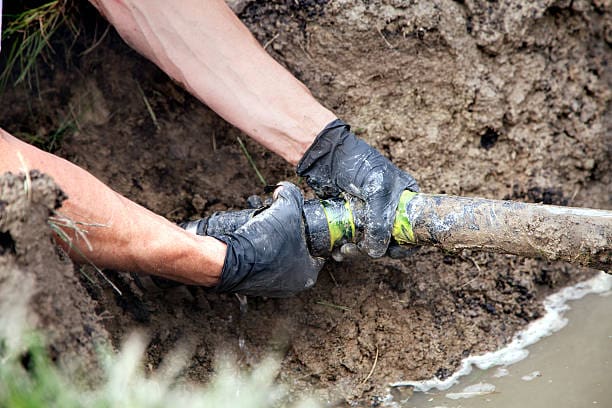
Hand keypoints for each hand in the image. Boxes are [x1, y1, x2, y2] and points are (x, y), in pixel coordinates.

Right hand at [210, 182, 323, 296]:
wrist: (228, 260)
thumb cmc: (263, 242)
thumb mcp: (286, 209)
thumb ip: (291, 195)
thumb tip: (284, 189)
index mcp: (307, 274)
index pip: (318, 252)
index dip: (312, 233)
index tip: (303, 222)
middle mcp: (291, 285)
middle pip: (297, 253)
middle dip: (289, 235)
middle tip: (281, 222)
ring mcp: (271, 287)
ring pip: (278, 258)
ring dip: (273, 243)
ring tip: (265, 227)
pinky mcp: (252, 285)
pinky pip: (260, 264)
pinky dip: (258, 252)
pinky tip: (253, 239)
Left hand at [297, 119, 418, 257]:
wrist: (326, 155)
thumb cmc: (357, 164)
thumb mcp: (377, 190)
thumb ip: (380, 221)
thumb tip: (376, 252)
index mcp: (406, 200)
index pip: (414, 230)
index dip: (405, 245)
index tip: (390, 252)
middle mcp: (390, 210)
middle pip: (390, 242)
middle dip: (374, 250)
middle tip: (355, 249)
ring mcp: (370, 216)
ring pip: (370, 244)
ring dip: (357, 252)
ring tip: (342, 251)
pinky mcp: (351, 220)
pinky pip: (353, 241)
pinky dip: (346, 249)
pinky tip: (337, 251)